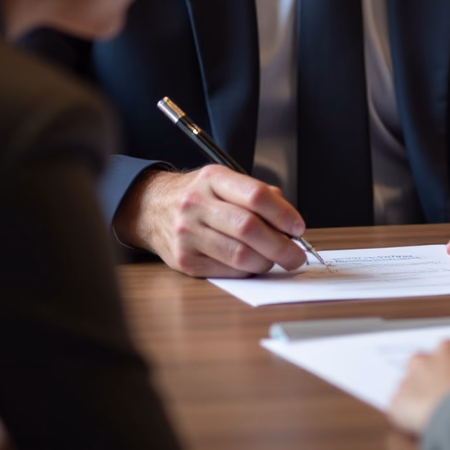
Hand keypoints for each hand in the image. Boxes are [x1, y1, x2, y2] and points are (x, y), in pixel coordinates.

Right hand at [113, 165, 309, 276]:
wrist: (151, 208)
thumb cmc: (198, 195)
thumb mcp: (224, 181)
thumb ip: (257, 195)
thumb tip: (289, 222)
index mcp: (213, 178)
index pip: (255, 195)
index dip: (282, 213)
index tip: (298, 227)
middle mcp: (197, 204)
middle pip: (249, 228)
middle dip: (280, 246)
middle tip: (297, 255)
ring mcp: (188, 234)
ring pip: (238, 254)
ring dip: (266, 262)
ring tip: (276, 260)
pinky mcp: (184, 261)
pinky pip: (226, 271)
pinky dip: (247, 271)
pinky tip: (253, 265)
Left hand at [388, 340, 449, 435]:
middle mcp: (445, 354)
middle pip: (442, 357)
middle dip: (446, 372)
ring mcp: (420, 372)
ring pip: (416, 373)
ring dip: (422, 385)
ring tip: (433, 407)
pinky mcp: (402, 396)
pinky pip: (400, 401)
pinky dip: (406, 410)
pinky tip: (416, 424)